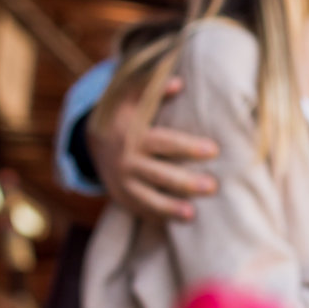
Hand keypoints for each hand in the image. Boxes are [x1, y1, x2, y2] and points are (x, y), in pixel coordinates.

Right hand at [89, 76, 219, 221]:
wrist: (94, 141)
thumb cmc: (126, 116)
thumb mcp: (132, 98)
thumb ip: (153, 88)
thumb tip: (178, 82)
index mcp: (135, 135)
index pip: (165, 142)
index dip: (189, 146)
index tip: (214, 150)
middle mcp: (128, 161)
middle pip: (159, 174)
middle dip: (185, 182)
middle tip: (212, 186)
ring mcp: (123, 182)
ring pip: (147, 198)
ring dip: (169, 207)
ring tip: (191, 214)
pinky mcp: (122, 198)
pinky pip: (140, 210)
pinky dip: (156, 218)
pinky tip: (176, 225)